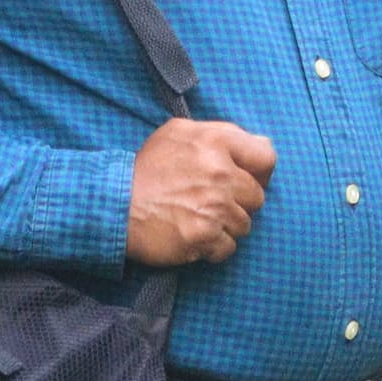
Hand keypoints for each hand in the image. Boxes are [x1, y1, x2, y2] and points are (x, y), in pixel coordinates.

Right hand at [125, 115, 275, 264]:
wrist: (114, 204)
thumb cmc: (148, 168)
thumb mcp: (180, 132)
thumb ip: (222, 134)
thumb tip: (261, 145)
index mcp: (216, 142)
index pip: (267, 158)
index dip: (260, 173)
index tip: (247, 180)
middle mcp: (220, 174)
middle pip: (257, 198)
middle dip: (239, 202)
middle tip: (213, 203)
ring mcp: (213, 208)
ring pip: (244, 225)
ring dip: (226, 226)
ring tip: (199, 218)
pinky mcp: (203, 237)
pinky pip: (227, 248)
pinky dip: (214, 247)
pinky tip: (195, 236)